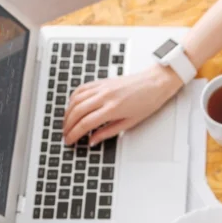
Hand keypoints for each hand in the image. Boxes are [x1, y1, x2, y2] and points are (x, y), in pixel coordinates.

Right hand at [63, 64, 182, 145]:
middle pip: (76, 112)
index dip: (74, 134)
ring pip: (75, 100)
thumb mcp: (130, 122)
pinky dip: (73, 98)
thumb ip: (108, 132)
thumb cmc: (148, 102)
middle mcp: (105, 96)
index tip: (70, 141)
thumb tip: (93, 141)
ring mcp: (102, 87)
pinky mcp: (102, 81)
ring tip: (67, 123)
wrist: (156, 83)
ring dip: (67, 113)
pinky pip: (81, 88)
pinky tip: (72, 106)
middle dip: (67, 126)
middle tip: (66, 135)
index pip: (85, 124)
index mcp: (113, 108)